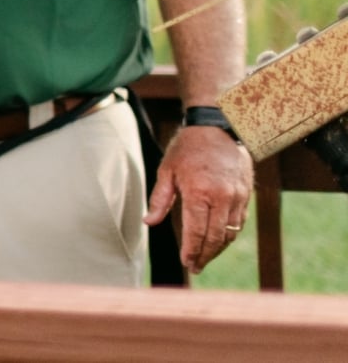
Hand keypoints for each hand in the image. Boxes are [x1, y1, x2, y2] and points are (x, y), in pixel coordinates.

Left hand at [146, 123, 255, 272]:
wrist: (218, 128)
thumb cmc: (187, 149)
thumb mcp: (167, 170)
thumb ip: (160, 199)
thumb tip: (149, 222)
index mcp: (199, 192)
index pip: (196, 231)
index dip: (191, 250)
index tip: (186, 263)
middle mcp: (222, 197)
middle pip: (216, 237)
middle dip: (205, 255)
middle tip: (195, 267)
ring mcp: (237, 197)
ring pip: (230, 233)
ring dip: (218, 249)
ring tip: (204, 258)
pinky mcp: (246, 195)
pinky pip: (238, 222)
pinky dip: (228, 235)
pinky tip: (218, 241)